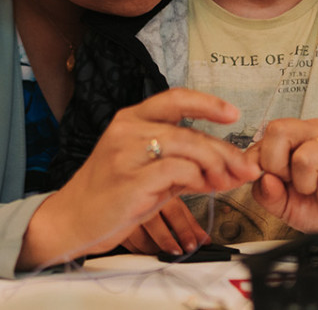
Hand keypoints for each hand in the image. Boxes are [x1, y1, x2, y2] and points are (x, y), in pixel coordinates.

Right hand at [19, 88, 259, 268]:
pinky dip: (197, 179)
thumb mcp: (149, 171)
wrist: (72, 219)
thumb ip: (185, 165)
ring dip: (215, 166)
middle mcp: (127, 130)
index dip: (208, 103)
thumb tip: (231, 168)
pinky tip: (202, 188)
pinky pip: (177, 171)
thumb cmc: (111, 194)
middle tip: (245, 168)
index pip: (175, 98)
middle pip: (189, 130)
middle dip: (225, 151)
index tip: (233, 114)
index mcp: (130, 119)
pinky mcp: (129, 181)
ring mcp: (126, 154)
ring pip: (187, 147)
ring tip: (224, 182)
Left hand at [247, 118, 317, 234]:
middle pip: (279, 130)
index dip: (257, 160)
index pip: (265, 134)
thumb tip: (263, 178)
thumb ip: (267, 194)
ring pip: (304, 157)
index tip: (266, 179)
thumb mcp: (284, 206)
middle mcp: (314, 133)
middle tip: (293, 183)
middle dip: (278, 165)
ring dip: (307, 186)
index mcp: (294, 138)